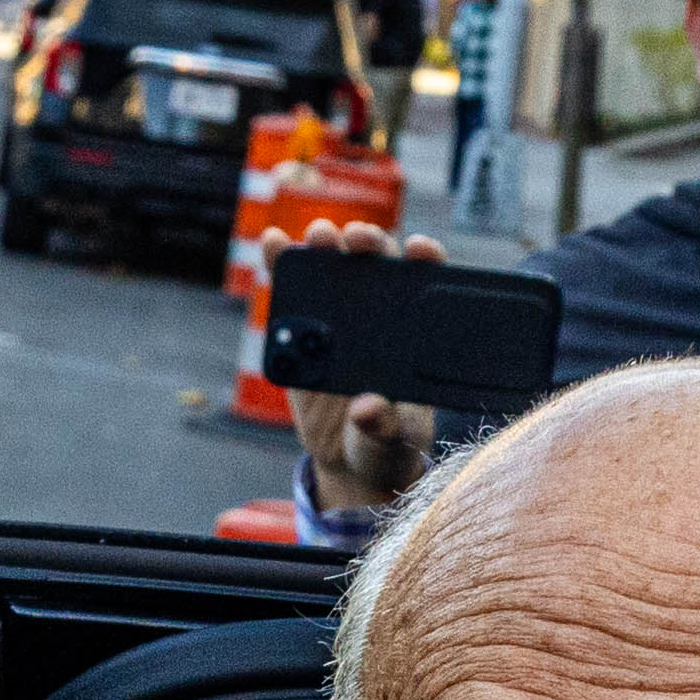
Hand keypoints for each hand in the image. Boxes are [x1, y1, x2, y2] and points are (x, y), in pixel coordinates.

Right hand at [280, 219, 443, 514]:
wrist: (350, 462)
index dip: (425, 259)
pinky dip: (280, 264)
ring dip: (327, 246)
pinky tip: (273, 243)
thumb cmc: (384, 445)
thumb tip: (366, 408)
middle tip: (358, 238)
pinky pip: (291, 294)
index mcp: (415, 335)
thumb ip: (382, 426)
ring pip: (336, 270)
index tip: (418, 249)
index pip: (427, 285)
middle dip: (369, 243)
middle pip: (378, 265)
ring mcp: (340, 321)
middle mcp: (381, 317)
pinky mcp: (302, 330)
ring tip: (319, 236)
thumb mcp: (391, 441)